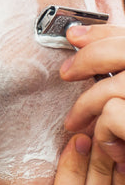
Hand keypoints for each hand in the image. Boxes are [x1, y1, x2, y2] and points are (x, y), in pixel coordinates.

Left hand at [61, 23, 124, 169]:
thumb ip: (118, 67)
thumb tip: (76, 34)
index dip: (103, 33)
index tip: (74, 37)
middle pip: (124, 51)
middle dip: (89, 59)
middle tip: (66, 74)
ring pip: (113, 88)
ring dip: (89, 106)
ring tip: (83, 126)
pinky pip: (114, 115)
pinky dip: (105, 134)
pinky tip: (114, 151)